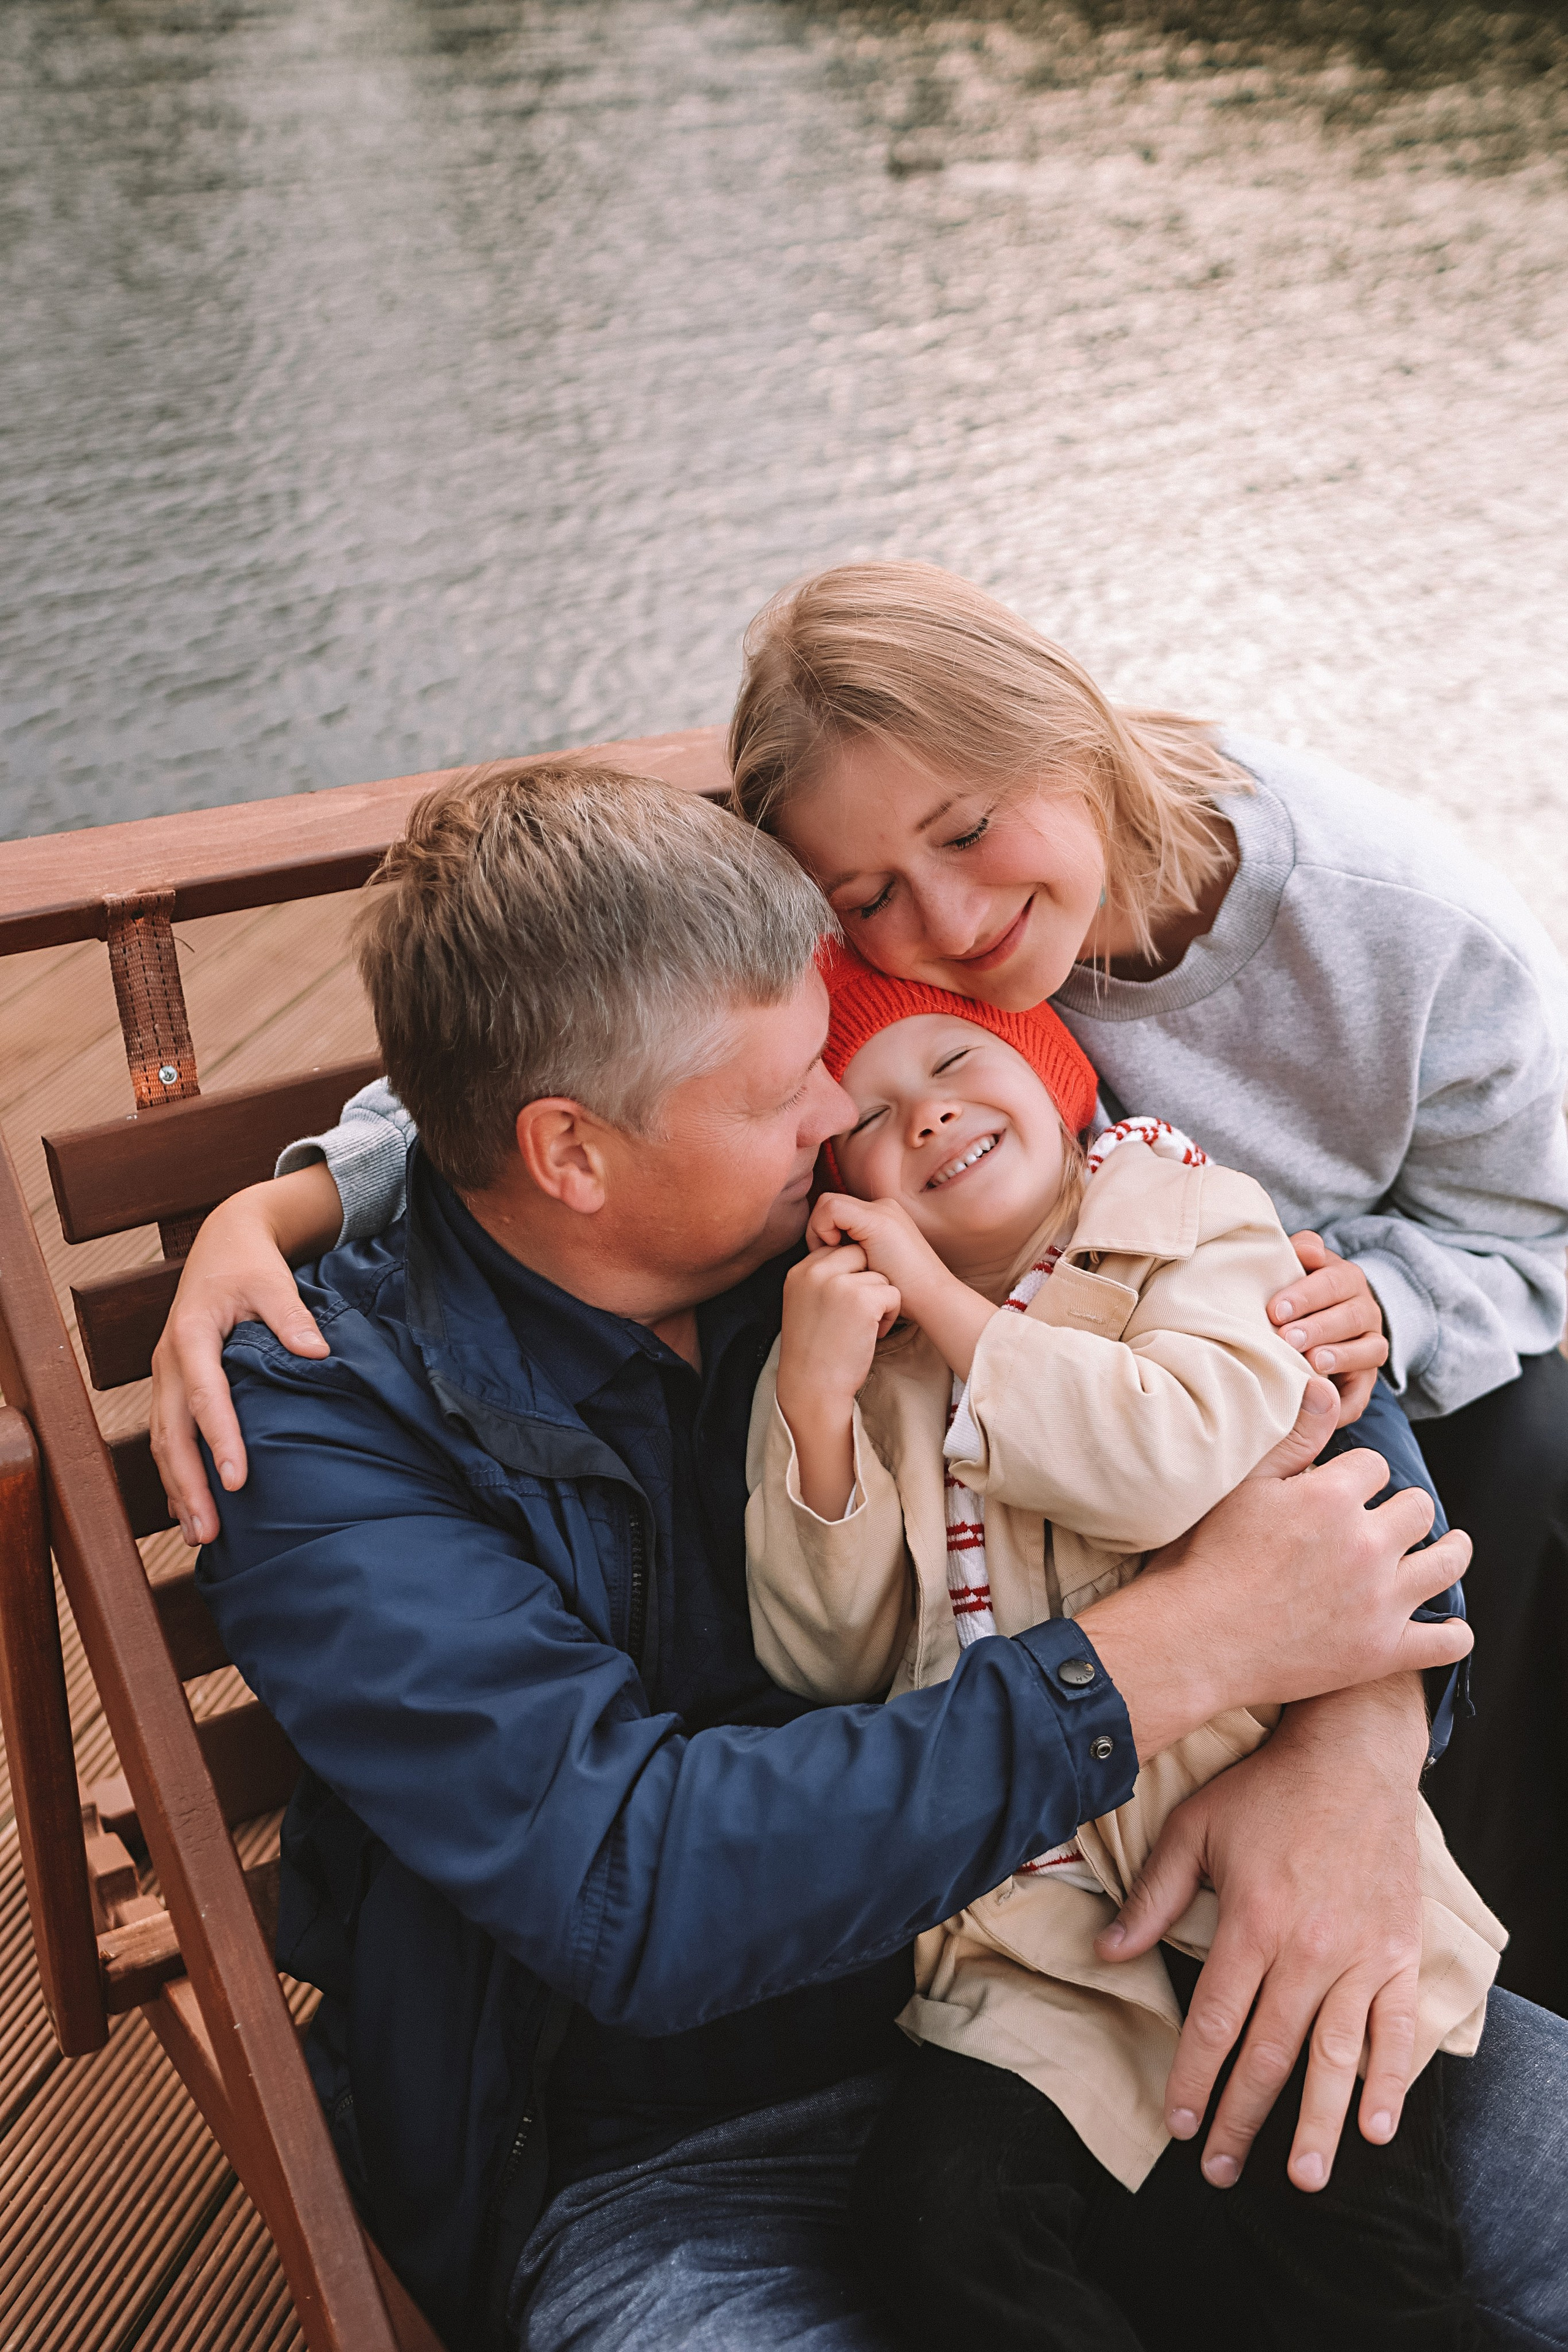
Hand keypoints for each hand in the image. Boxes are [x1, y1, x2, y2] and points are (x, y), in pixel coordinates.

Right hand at [150, 1165, 340, 1544]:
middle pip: (172, 1432)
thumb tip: (317, 1352)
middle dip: (188, 1484)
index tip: (237, 1481)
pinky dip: (174, 1474)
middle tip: (208, 1531)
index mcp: (192, 1335)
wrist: (223, 1243)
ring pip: (163, 1441)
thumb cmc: (250, 1264)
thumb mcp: (273, 1279)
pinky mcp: (172, 1386)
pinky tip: (186, 1511)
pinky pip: (167, 1436)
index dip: (220, 1440)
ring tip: (199, 1536)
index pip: (205, 1396)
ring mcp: (166, 1376)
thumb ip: (292, 1315)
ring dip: (178, 1488)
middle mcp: (169, 1361)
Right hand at [776, 1244, 900, 1518]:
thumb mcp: (804, 1304)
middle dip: (867, 1279)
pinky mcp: (863, 1299)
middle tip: (861, 1312)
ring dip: (880, 1300)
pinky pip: (893, 1293)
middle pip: (859, 1253)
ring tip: (864, 1328)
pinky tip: (873, 1334)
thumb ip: (820, 1280)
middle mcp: (816, 1270)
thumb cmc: (813, 1352)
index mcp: (799, 1271)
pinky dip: (890, 1315)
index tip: (848, 1303)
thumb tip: (852, 1259)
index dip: (850, 1274)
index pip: (836, 1250)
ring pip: (879, 1275)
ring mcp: (839, 1283)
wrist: (812, 1387)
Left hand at [807, 1193, 947, 1309]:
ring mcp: (882, 1210)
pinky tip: (837, 1253)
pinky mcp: (878, 1220)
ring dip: (820, 1231)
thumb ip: (851, 1252)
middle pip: (828, 1203)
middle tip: (825, 1259)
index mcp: (880, 1216)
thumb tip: (821, 1253)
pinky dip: (824, 1230)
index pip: (834, 1210)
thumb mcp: (870, 1268)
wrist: (933, 1300)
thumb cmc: (903, 1294)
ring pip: (827, 1203)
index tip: (828, 1262)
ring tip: (833, 1259)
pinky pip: (832, 1209)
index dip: (821, 1232)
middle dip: (818, 1230)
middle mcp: (882, 1207)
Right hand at [1078, 1378, 1471, 1760]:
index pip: (1375, 1466)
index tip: (1345, 1490)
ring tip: (1445, 1549)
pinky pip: (1448, 1640)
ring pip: (1448, 1562)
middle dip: (1402, 1509)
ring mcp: (1380, 1600)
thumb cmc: (1207, 1559)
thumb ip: (1294, 1437)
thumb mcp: (1243, 1487)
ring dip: (1449, 1551)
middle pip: (1419, 1507)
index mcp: (1331, 1497)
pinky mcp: (1382, 1650)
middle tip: (1387, 1522)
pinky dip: (1452, 1631)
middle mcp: (1365, 1544)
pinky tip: (1442, 1623)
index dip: (1360, 1476)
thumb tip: (1326, 1387)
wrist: (1194, 1641)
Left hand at [1096, 1676, 1428, 2192]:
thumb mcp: (1196, 1827)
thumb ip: (1152, 1895)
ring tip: (1299, 2177)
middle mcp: (1307, 1949)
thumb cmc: (1267, 1791)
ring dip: (1315, 2124)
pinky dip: (1388, 2083)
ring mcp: (1358, 1955)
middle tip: (1217, 2170)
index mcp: (1252, 1922)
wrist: (1354, 1756)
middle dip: (1240, 2118)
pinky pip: (1394, 2031)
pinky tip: (1374, 2129)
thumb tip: (1107, 1953)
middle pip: (1269, 2053)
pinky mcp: (1397, 1953)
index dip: (1193, 2078)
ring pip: (1334, 2058)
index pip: (1215, 2021)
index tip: (1176, 2124)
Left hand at [1270, 1233, 1387, 1425]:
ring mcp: (1370, 1344)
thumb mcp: (1294, 1265)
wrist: (1304, 1322)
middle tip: (1288, 1338)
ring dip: (1342, 1356)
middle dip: (1319, 1327)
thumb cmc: (1289, 1291)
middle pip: (1353, 1316)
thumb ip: (1300, 1250)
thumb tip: (1308, 1250)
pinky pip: (1363, 1394)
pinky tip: (1327, 1409)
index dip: (1307, 1294)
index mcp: (1345, 1279)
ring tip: (1314, 1363)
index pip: (1334, 1281)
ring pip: (1370, 1350)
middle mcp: (1364, 1310)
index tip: (1276, 1310)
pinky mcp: (1364, 1380)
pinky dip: (1347, 1403)